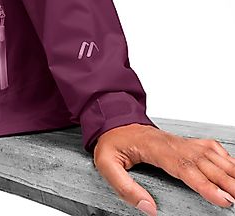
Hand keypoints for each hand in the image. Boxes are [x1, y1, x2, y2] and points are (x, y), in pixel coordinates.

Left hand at [93, 122, 234, 214]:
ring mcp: (178, 141)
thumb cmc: (111, 143)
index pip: (185, 167)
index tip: (222, 198)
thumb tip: (148, 208)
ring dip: (228, 169)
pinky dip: (223, 156)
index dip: (205, 184)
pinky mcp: (182, 143)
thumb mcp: (106, 164)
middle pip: (204, 162)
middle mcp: (172, 143)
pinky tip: (232, 166)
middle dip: (226, 180)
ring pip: (210, 154)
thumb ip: (125, 187)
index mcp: (155, 149)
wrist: (112, 121)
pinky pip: (207, 147)